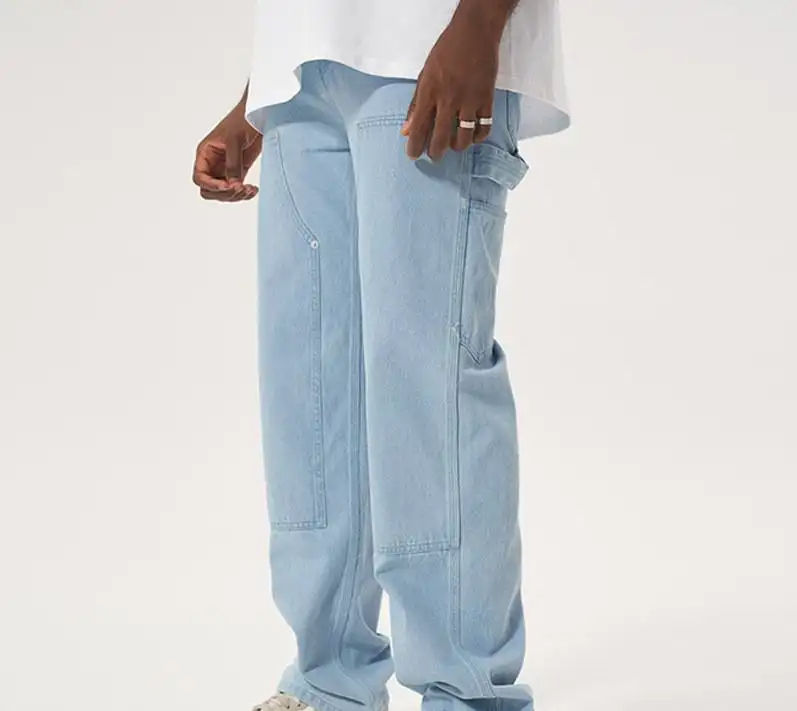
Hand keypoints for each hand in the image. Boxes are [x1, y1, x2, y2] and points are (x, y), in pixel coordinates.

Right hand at [193, 101, 261, 201]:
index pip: (199, 178)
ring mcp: (224, 170)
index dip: (211, 185)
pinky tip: (253, 190)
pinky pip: (237, 190)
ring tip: (250, 189)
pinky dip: (245, 194)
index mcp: (205, 154)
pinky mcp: (238, 173)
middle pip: (209, 190)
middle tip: (240, 188)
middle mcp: (212, 164)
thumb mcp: (234, 140)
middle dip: (224, 193)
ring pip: (223, 194)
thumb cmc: (241, 120)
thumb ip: (232, 163)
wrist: (258, 116)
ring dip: (236, 196)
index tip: (227, 185)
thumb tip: (232, 185)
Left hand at [401, 0, 512, 160]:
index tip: (413, 155)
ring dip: (456, 147)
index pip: (418, 128)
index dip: (414, 146)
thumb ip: (415, 104)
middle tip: (434, 155)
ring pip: (462, 138)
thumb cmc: (447, 51)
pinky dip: (477, 137)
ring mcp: (469, 101)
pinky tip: (472, 135)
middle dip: (435, 152)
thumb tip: (405, 130)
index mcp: (429, 92)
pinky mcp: (486, 99)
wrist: (474, 33)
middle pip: (440, 138)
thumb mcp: (424, 75)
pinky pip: (483, 128)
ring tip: (453, 145)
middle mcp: (448, 99)